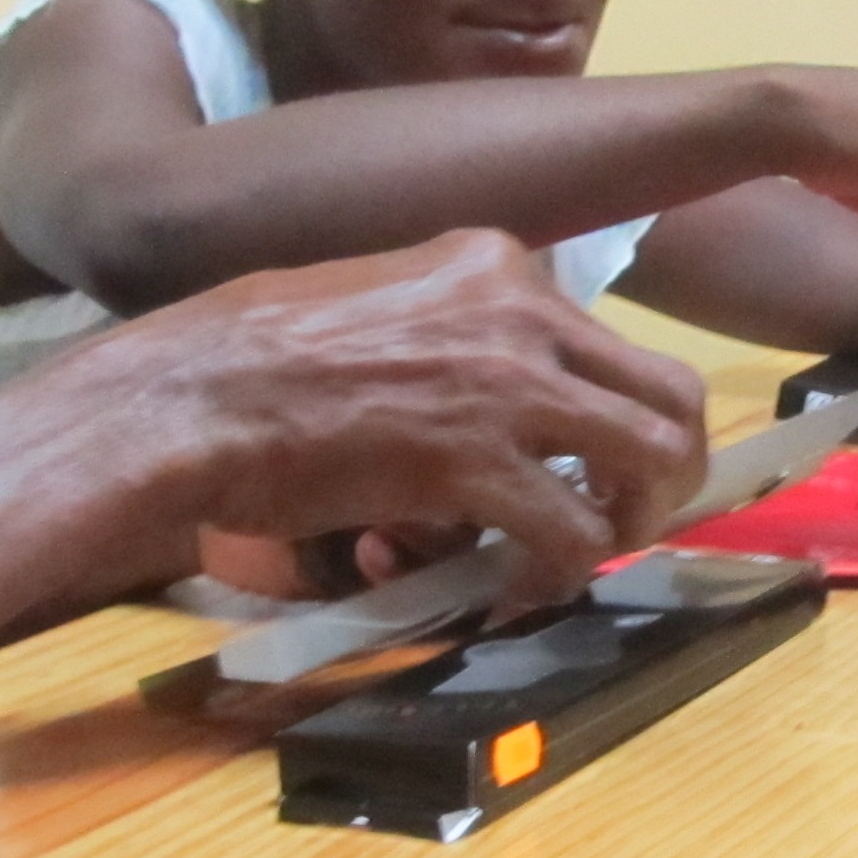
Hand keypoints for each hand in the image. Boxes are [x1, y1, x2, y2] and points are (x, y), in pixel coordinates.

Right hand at [109, 230, 708, 601]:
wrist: (190, 394)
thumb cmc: (249, 353)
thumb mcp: (374, 300)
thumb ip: (446, 332)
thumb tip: (483, 406)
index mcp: (492, 261)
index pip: (601, 339)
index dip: (604, 413)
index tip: (577, 464)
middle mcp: (520, 309)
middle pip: (667, 389)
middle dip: (666, 465)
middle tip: (628, 515)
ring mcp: (507, 384)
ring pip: (650, 456)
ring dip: (633, 519)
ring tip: (587, 555)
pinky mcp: (478, 463)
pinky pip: (572, 532)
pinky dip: (558, 577)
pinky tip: (517, 596)